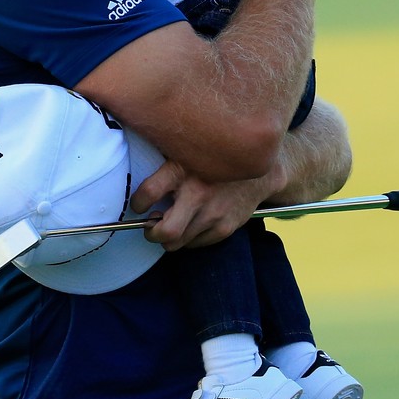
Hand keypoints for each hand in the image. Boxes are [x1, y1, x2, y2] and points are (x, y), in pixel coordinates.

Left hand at [130, 156, 287, 250]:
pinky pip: (195, 244)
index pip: (147, 194)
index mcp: (183, 169)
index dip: (138, 203)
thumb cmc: (216, 163)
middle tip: (152, 225)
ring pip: (176, 243)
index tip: (140, 204)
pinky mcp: (225, 227)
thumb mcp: (189, 154)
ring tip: (174, 222)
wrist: (260, 171)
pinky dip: (189, 237)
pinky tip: (194, 222)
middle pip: (164, 232)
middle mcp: (198, 193)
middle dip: (152, 233)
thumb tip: (140, 190)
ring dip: (170, 236)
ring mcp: (214, 213)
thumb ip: (167, 167)